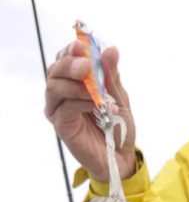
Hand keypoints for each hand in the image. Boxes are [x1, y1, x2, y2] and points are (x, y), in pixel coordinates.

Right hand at [45, 41, 136, 181]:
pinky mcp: (61, 126)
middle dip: (70, 63)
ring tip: (96, 91)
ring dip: (75, 83)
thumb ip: (111, 75)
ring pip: (54, 87)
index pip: (64, 58)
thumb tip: (111, 49)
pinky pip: (65, 107)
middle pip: (54, 70)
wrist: (121, 156)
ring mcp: (58, 110)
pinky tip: (97, 105)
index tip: (82, 45)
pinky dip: (81, 101)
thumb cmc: (117, 125)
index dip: (71, 50)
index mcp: (73, 82)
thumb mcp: (119, 97)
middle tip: (87, 65)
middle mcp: (61, 94)